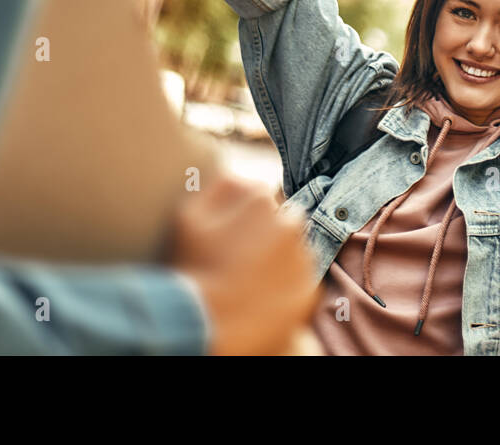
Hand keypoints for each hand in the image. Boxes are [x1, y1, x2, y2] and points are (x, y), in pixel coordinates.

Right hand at [170, 175, 319, 354]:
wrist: (208, 325)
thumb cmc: (193, 268)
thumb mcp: (189, 216)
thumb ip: (219, 186)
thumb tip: (240, 175)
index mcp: (262, 202)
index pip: (261, 199)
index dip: (244, 218)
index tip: (231, 237)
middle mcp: (292, 225)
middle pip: (282, 223)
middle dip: (266, 236)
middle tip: (239, 260)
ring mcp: (303, 259)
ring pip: (294, 253)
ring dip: (278, 261)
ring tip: (248, 281)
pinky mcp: (310, 291)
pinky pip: (300, 283)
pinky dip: (286, 288)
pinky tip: (261, 298)